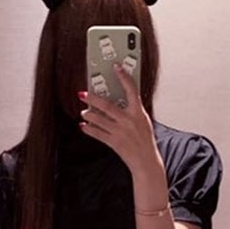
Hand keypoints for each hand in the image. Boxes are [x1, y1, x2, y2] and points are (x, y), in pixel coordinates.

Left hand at [78, 64, 163, 183]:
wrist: (146, 161)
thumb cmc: (145, 140)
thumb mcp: (144, 121)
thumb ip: (133, 110)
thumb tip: (120, 98)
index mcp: (138, 112)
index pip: (131, 90)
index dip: (123, 77)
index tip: (116, 67)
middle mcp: (128, 121)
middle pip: (107, 106)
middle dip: (93, 99)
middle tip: (83, 93)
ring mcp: (120, 132)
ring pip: (99, 120)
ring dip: (89, 115)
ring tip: (84, 112)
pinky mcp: (114, 142)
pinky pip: (98, 134)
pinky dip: (89, 130)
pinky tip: (83, 126)